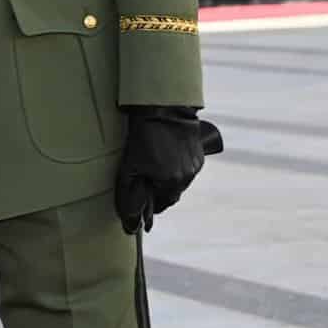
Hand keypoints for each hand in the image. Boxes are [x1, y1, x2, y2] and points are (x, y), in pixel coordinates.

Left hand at [115, 108, 222, 233]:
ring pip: (181, 182)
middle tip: (149, 182)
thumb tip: (129, 216)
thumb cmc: (143, 138)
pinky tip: (169, 158)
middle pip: (172, 194)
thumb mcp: (129, 166)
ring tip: (158, 167)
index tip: (145, 199)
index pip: (162, 204)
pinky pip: (189, 170)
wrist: (163, 111)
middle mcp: (186, 178)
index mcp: (170, 183)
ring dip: (171, 180)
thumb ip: (128, 193)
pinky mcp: (199, 156)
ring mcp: (195, 167)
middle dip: (161, 192)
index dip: (152, 204)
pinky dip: (180, 169)